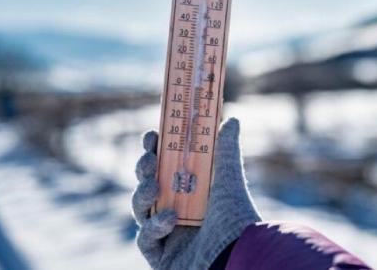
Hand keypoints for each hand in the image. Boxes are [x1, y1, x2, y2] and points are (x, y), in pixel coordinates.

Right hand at [132, 118, 260, 269]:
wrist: (236, 254)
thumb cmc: (236, 217)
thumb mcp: (229, 178)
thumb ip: (227, 148)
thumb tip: (232, 119)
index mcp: (191, 191)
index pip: (165, 167)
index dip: (154, 150)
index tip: (152, 135)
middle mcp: (177, 211)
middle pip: (147, 185)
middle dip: (144, 169)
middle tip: (150, 159)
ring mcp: (166, 234)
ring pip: (140, 209)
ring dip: (142, 195)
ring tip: (155, 187)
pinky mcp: (160, 257)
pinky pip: (144, 238)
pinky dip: (153, 226)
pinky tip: (170, 219)